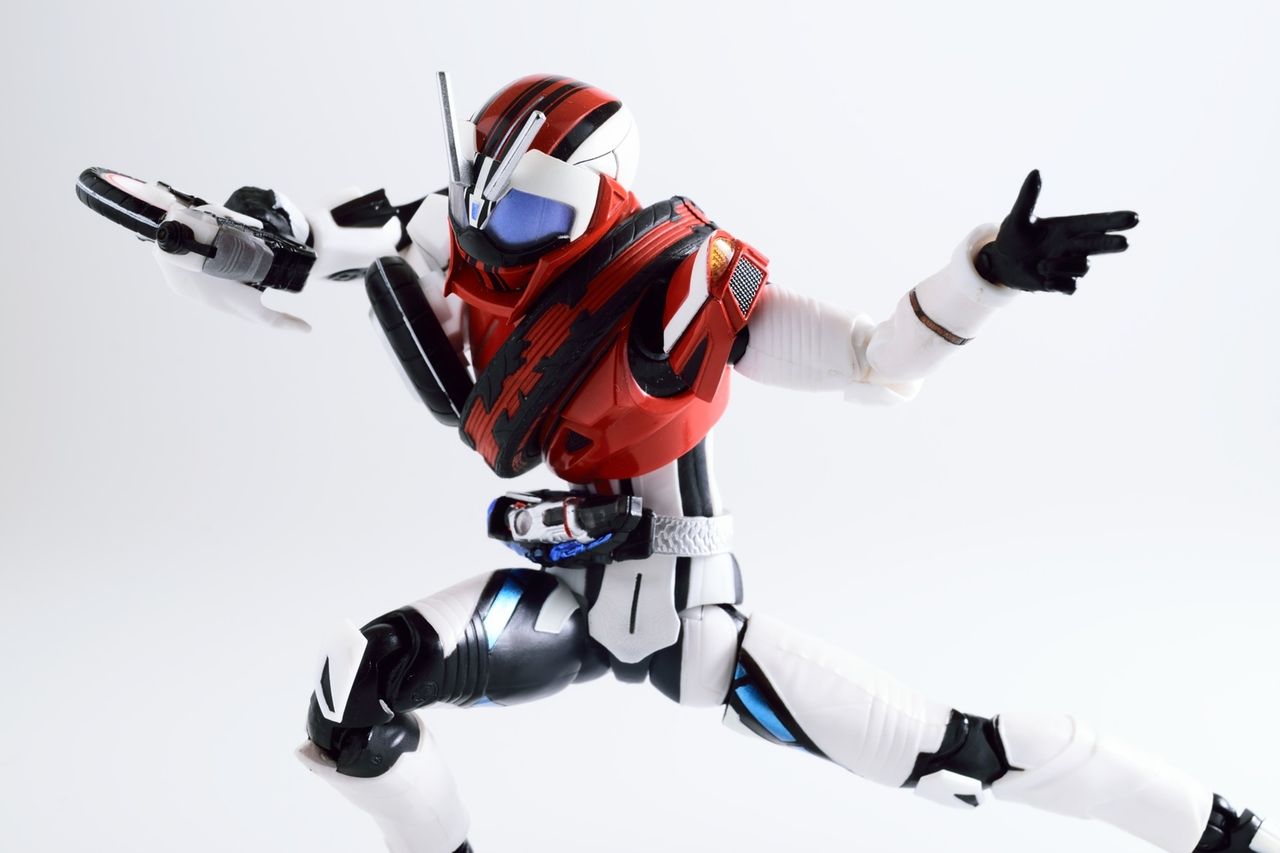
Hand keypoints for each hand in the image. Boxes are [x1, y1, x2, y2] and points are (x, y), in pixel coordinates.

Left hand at [975, 170, 1137, 293]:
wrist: (1003, 263)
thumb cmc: (1014, 236)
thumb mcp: (1018, 218)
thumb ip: (1028, 197)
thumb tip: (1035, 172)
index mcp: (1069, 228)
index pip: (1096, 222)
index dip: (1114, 220)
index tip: (1134, 217)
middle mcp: (1074, 247)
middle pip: (1101, 245)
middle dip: (1112, 244)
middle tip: (1125, 243)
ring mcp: (1070, 266)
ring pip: (1083, 268)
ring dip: (1062, 266)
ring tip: (1041, 265)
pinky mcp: (1061, 284)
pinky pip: (1070, 287)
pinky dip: (1059, 283)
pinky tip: (1045, 281)